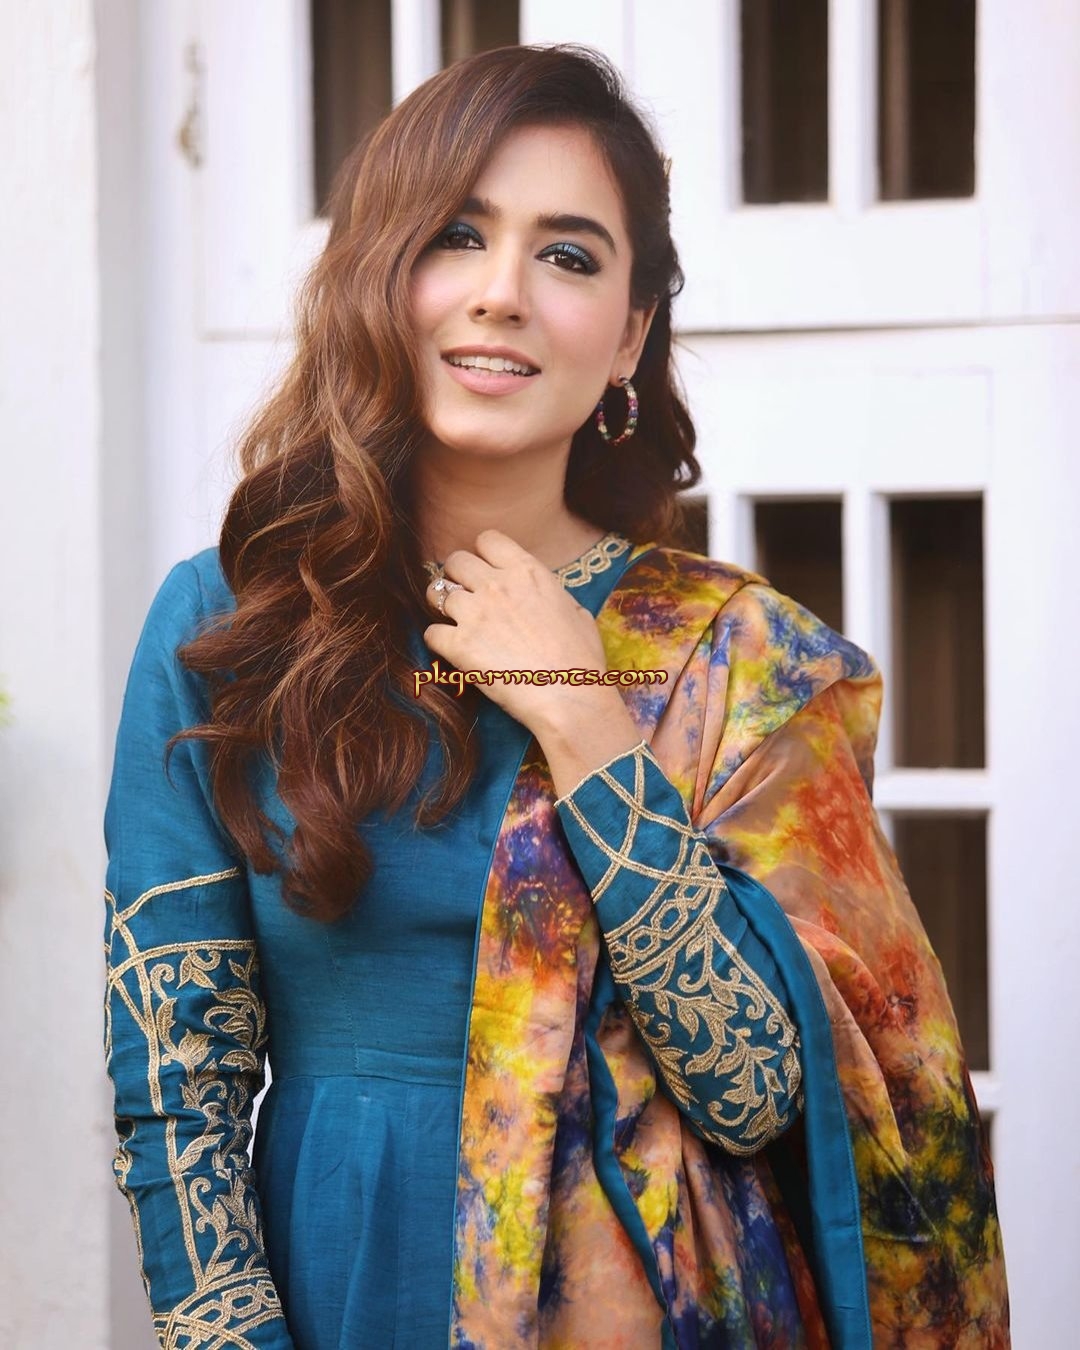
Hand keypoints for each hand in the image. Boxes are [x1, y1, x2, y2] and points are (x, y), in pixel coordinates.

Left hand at [422, 530, 640, 782]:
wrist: (571, 697)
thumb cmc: (581, 659)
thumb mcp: (576, 611)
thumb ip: (549, 594)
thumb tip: (540, 596)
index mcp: (528, 571)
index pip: (487, 539)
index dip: (483, 555)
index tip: (487, 572)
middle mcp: (497, 585)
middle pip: (455, 560)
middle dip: (457, 577)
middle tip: (467, 597)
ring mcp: (475, 614)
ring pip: (435, 593)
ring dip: (442, 607)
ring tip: (455, 623)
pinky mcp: (459, 645)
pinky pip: (431, 632)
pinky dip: (438, 641)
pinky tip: (453, 651)